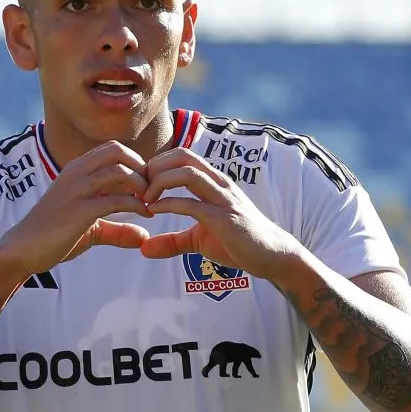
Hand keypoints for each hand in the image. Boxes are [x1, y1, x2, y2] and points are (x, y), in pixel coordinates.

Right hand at [0, 141, 152, 276]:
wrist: (22, 250)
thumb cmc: (53, 236)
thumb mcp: (90, 229)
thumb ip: (117, 230)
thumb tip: (144, 236)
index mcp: (76, 170)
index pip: (112, 149)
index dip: (136, 162)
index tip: (146, 185)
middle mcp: (75, 173)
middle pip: (117, 150)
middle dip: (141, 167)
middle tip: (151, 190)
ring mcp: (76, 190)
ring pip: (118, 170)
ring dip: (141, 185)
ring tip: (150, 202)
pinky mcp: (79, 211)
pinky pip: (115, 199)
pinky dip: (136, 205)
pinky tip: (144, 216)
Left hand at [139, 148, 301, 280]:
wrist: (272, 256)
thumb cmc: (237, 243)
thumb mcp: (199, 240)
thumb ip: (172, 241)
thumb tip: (144, 249)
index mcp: (214, 182)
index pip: (182, 155)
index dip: (157, 164)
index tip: (141, 185)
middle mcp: (219, 183)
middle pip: (182, 156)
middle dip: (155, 167)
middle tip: (139, 188)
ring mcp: (224, 199)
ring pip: (187, 173)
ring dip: (159, 182)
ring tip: (144, 199)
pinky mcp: (225, 219)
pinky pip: (192, 204)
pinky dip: (168, 204)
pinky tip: (153, 211)